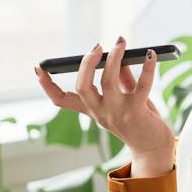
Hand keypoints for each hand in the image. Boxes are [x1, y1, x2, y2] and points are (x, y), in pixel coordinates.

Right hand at [34, 37, 175, 174]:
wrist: (154, 148)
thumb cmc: (139, 120)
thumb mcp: (125, 97)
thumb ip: (121, 77)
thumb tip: (118, 53)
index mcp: (92, 109)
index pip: (62, 100)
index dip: (47, 85)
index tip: (38, 68)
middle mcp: (101, 112)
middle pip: (82, 87)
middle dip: (86, 63)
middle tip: (97, 47)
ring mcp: (118, 113)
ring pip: (108, 81)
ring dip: (114, 58)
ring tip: (120, 42)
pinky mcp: (137, 112)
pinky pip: (142, 86)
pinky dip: (147, 68)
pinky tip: (151, 55)